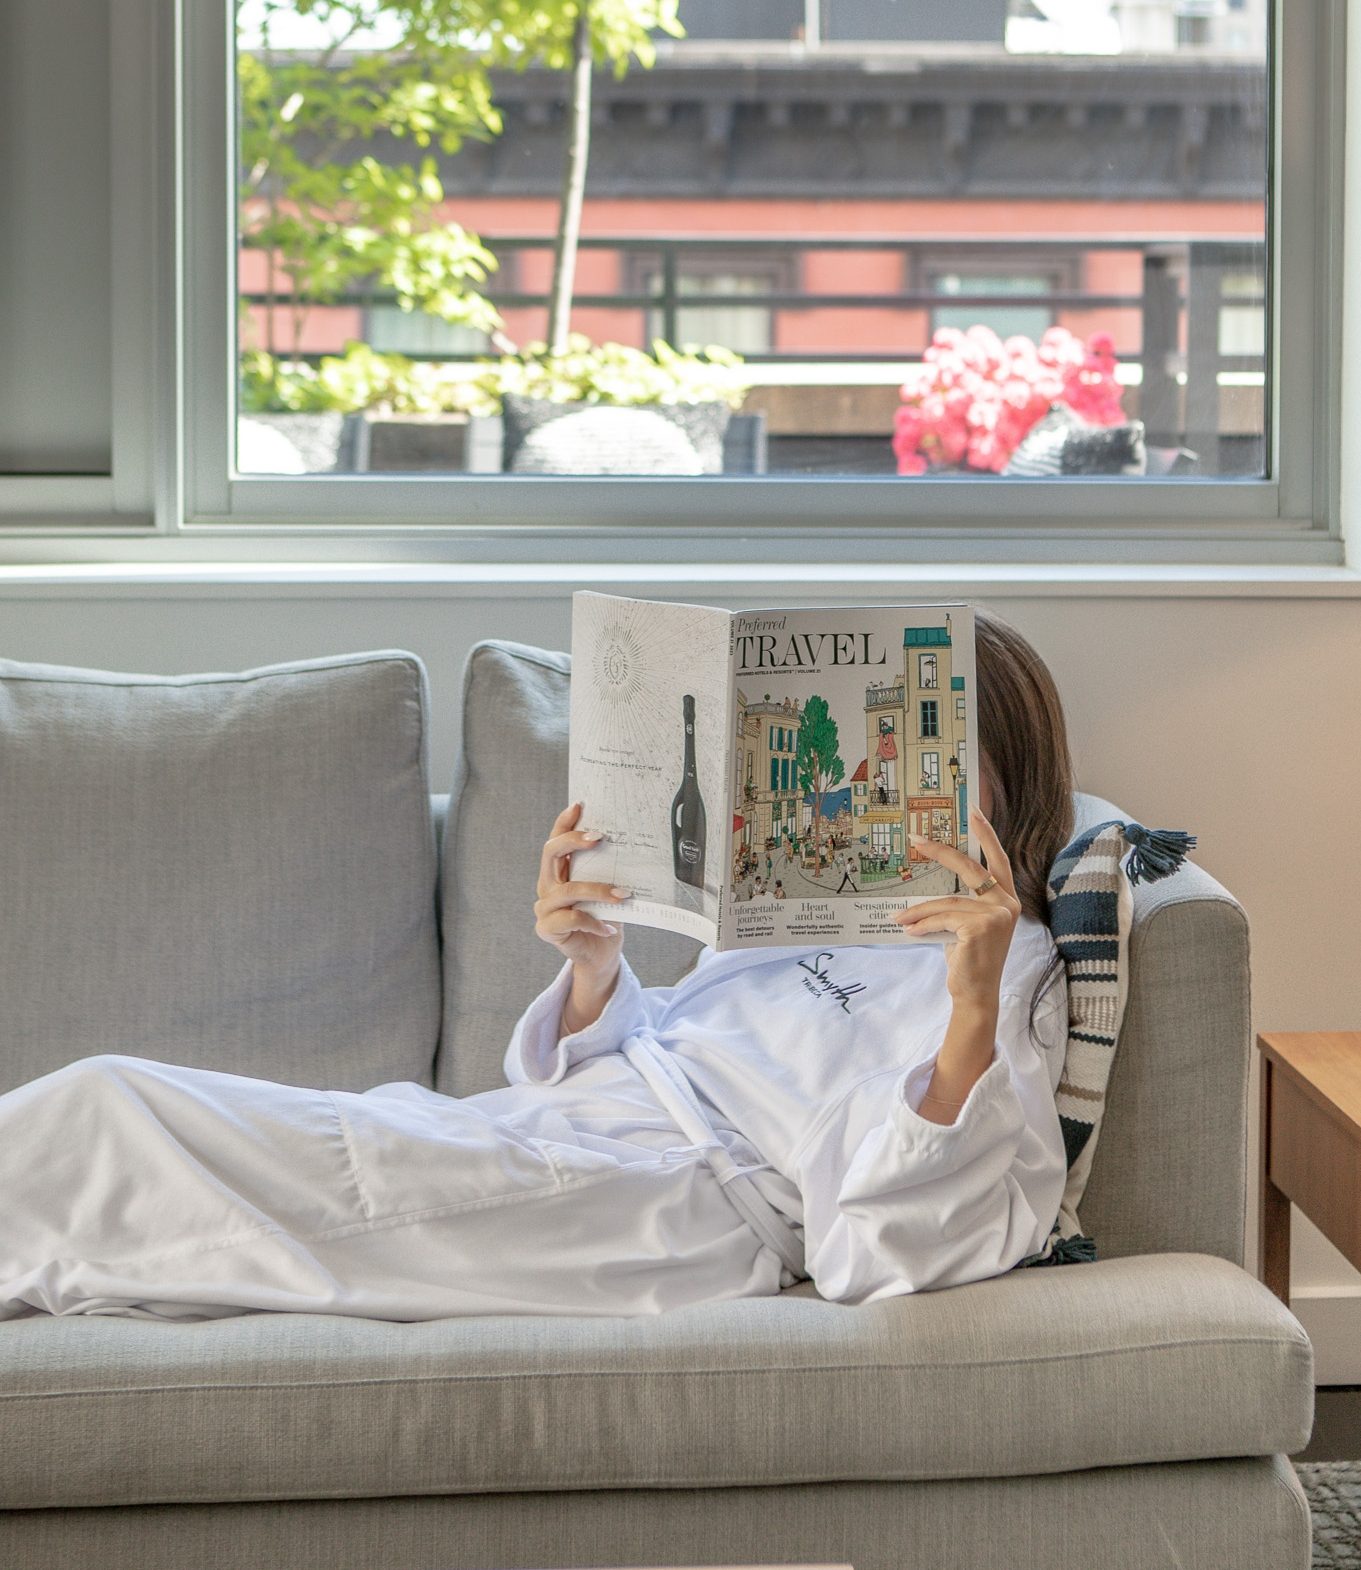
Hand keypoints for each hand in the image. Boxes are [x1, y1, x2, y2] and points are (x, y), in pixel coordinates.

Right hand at [534, 801, 630, 982]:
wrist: (600, 954)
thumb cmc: (605, 917)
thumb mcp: (608, 889)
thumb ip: (607, 871)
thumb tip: (630, 845)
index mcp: (558, 872)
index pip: (556, 840)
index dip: (564, 822)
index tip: (579, 805)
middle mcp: (547, 885)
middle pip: (550, 853)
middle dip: (574, 840)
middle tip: (600, 837)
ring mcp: (544, 908)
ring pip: (568, 890)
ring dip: (598, 891)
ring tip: (624, 894)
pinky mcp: (547, 929)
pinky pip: (572, 919)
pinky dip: (594, 921)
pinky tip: (610, 927)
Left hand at [892, 805, 1021, 1009]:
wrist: (975, 994)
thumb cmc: (968, 958)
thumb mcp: (965, 924)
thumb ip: (958, 902)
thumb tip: (928, 884)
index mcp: (1006, 899)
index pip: (997, 860)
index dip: (986, 834)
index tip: (974, 810)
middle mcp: (1008, 903)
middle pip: (970, 868)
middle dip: (940, 851)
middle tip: (916, 838)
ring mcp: (998, 915)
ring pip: (947, 902)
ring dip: (919, 910)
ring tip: (899, 917)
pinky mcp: (981, 927)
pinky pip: (942, 918)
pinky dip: (922, 924)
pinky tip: (909, 931)